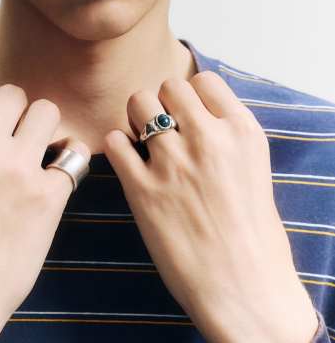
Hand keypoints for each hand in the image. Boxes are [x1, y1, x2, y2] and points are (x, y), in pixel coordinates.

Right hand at [0, 80, 89, 342]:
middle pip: (16, 94)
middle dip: (19, 114)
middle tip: (18, 140)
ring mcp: (16, 167)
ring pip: (47, 111)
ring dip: (46, 129)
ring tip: (41, 153)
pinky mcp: (47, 195)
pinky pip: (75, 154)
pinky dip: (70, 163)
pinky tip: (59, 178)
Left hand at [103, 71, 317, 342]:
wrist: (243, 288)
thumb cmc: (252, 235)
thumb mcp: (254, 169)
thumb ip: (224, 135)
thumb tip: (192, 114)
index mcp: (241, 131)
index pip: (203, 79)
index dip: (191, 94)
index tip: (187, 113)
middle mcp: (207, 138)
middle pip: (167, 85)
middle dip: (162, 102)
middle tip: (163, 128)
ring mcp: (173, 162)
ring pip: (138, 103)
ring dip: (137, 118)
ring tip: (144, 143)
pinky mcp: (142, 189)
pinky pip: (114, 141)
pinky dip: (117, 147)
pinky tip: (128, 162)